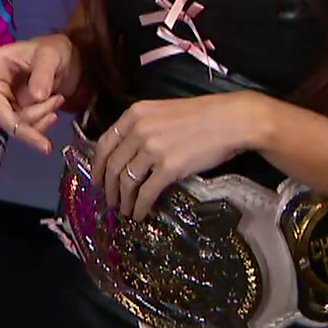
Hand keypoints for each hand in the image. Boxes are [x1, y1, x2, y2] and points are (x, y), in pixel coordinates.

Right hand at [0, 34, 71, 152]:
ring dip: (39, 119)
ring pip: (16, 124)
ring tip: (57, 99)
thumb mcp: (50, 55)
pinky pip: (26, 127)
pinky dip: (42, 123)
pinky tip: (54, 109)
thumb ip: (43, 73)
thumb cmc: (52, 51)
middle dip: (24, 128)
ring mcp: (5, 102)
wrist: (68, 62)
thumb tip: (35, 97)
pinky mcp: (17, 113)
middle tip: (46, 145)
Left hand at [93, 91, 275, 218]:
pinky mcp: (169, 168)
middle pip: (112, 165)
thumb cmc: (201, 115)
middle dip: (108, 188)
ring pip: (126, 181)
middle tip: (110, 201)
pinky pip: (146, 193)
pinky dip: (139, 207)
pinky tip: (140, 214)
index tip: (96, 181)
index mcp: (134, 114)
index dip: (97, 166)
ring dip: (123, 200)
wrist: (231, 120)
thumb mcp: (162, 112)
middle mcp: (138, 131)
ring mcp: (152, 149)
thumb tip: (129, 153)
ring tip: (125, 211)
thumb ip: (142, 128)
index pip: (104, 144)